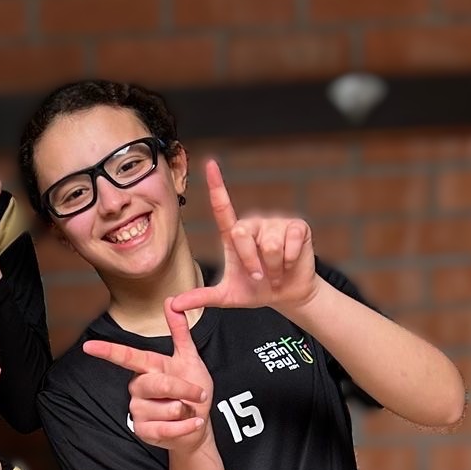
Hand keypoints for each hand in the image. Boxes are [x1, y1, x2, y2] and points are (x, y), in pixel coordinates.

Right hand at [83, 301, 215, 453]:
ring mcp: (138, 411)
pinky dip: (187, 426)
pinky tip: (193, 422)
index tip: (88, 346)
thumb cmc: (192, 392)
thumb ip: (180, 332)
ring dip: (187, 410)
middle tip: (199, 394)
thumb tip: (171, 301)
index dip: (107, 351)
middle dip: (185, 389)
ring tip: (187, 410)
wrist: (198, 424)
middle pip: (158, 384)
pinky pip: (167, 429)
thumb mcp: (189, 359)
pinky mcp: (143, 432)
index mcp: (147, 368)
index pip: (125, 357)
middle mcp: (137, 388)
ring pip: (166, 408)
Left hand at [169, 158, 317, 318]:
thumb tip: (173, 305)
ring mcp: (276, 223)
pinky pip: (290, 243)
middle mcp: (253, 224)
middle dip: (251, 263)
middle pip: (242, 234)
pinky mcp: (297, 227)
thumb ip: (201, 298)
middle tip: (260, 276)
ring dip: (273, 266)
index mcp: (234, 235)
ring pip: (268, 243)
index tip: (210, 164)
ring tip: (277, 271)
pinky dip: (290, 261)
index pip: (222, 208)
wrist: (287, 295)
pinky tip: (291, 263)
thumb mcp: (226, 297)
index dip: (217, 186)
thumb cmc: (256, 291)